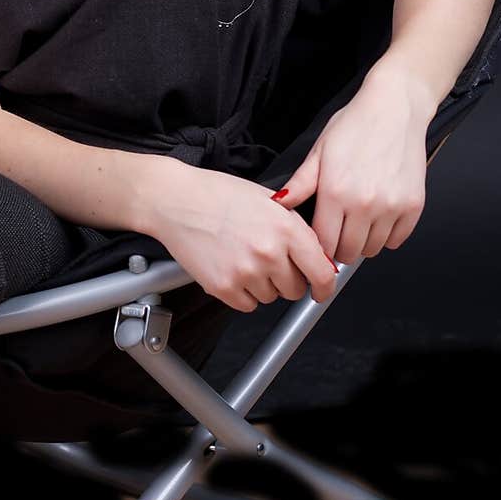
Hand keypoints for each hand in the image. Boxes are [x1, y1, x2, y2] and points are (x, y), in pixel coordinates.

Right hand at [146, 158, 338, 310]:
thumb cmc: (217, 194)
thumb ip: (294, 227)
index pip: (321, 272)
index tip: (321, 289)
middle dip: (287, 278)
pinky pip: (247, 305)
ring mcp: (246, 272)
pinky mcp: (223, 287)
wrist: (176, 200)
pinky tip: (230, 267)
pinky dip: (242, 292)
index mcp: (285, 227)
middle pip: (295, 289)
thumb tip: (316, 254)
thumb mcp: (267, 199)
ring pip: (271, 297)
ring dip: (262, 284)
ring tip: (242, 256)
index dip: (324, 286)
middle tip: (268, 259)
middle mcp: (269, 252)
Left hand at [272, 66, 431, 263]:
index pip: (323, 243)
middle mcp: (364, 204)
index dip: (319, 243)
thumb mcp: (320, 151)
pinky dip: (388, 234)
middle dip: (340, 246)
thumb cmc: (356, 125)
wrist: (395, 108)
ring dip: (363, 241)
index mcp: (335, 192)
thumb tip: (279, 205)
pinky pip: (397, 240)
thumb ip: (300, 184)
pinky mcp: (413, 206)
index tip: (322, 235)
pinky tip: (380, 216)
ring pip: (372, 249)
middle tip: (340, 228)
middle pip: (348, 252)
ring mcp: (391, 207)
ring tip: (359, 219)